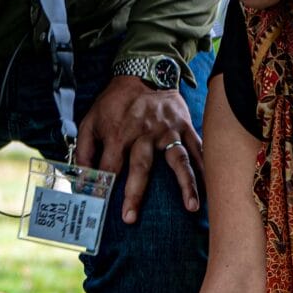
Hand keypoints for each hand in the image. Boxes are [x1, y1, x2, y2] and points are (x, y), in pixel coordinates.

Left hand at [76, 76, 200, 220]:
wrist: (143, 74)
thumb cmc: (115, 103)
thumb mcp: (91, 120)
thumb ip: (84, 149)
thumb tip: (80, 178)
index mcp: (119, 132)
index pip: (109, 166)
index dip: (102, 187)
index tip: (99, 208)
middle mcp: (144, 133)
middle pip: (141, 167)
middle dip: (135, 194)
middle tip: (130, 218)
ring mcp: (168, 131)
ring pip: (178, 160)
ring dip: (186, 184)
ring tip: (192, 207)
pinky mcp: (185, 127)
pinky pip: (198, 149)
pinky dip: (206, 168)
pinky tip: (212, 187)